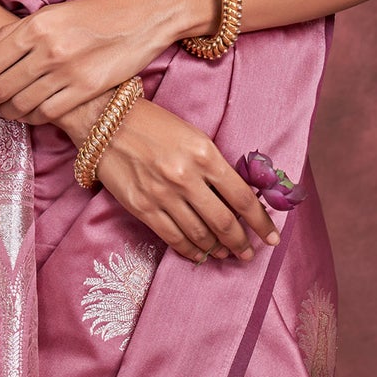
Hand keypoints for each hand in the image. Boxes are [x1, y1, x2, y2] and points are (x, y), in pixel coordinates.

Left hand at [0, 0, 199, 127]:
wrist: (140, 19)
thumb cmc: (93, 15)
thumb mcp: (51, 14)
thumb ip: (11, 34)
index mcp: (36, 26)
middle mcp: (48, 48)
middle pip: (0, 86)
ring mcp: (67, 71)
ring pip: (20, 104)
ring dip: (5, 111)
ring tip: (2, 110)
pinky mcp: (85, 89)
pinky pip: (46, 113)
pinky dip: (31, 118)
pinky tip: (28, 114)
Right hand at [82, 97, 281, 266]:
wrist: (105, 121)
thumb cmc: (153, 124)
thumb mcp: (193, 136)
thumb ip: (214, 166)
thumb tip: (236, 198)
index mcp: (204, 154)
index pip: (242, 197)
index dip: (261, 222)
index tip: (272, 237)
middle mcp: (186, 177)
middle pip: (224, 222)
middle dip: (241, 242)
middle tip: (249, 253)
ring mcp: (162, 195)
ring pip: (200, 234)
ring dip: (217, 249)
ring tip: (227, 255)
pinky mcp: (142, 207)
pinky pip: (173, 238)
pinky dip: (190, 250)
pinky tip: (199, 255)